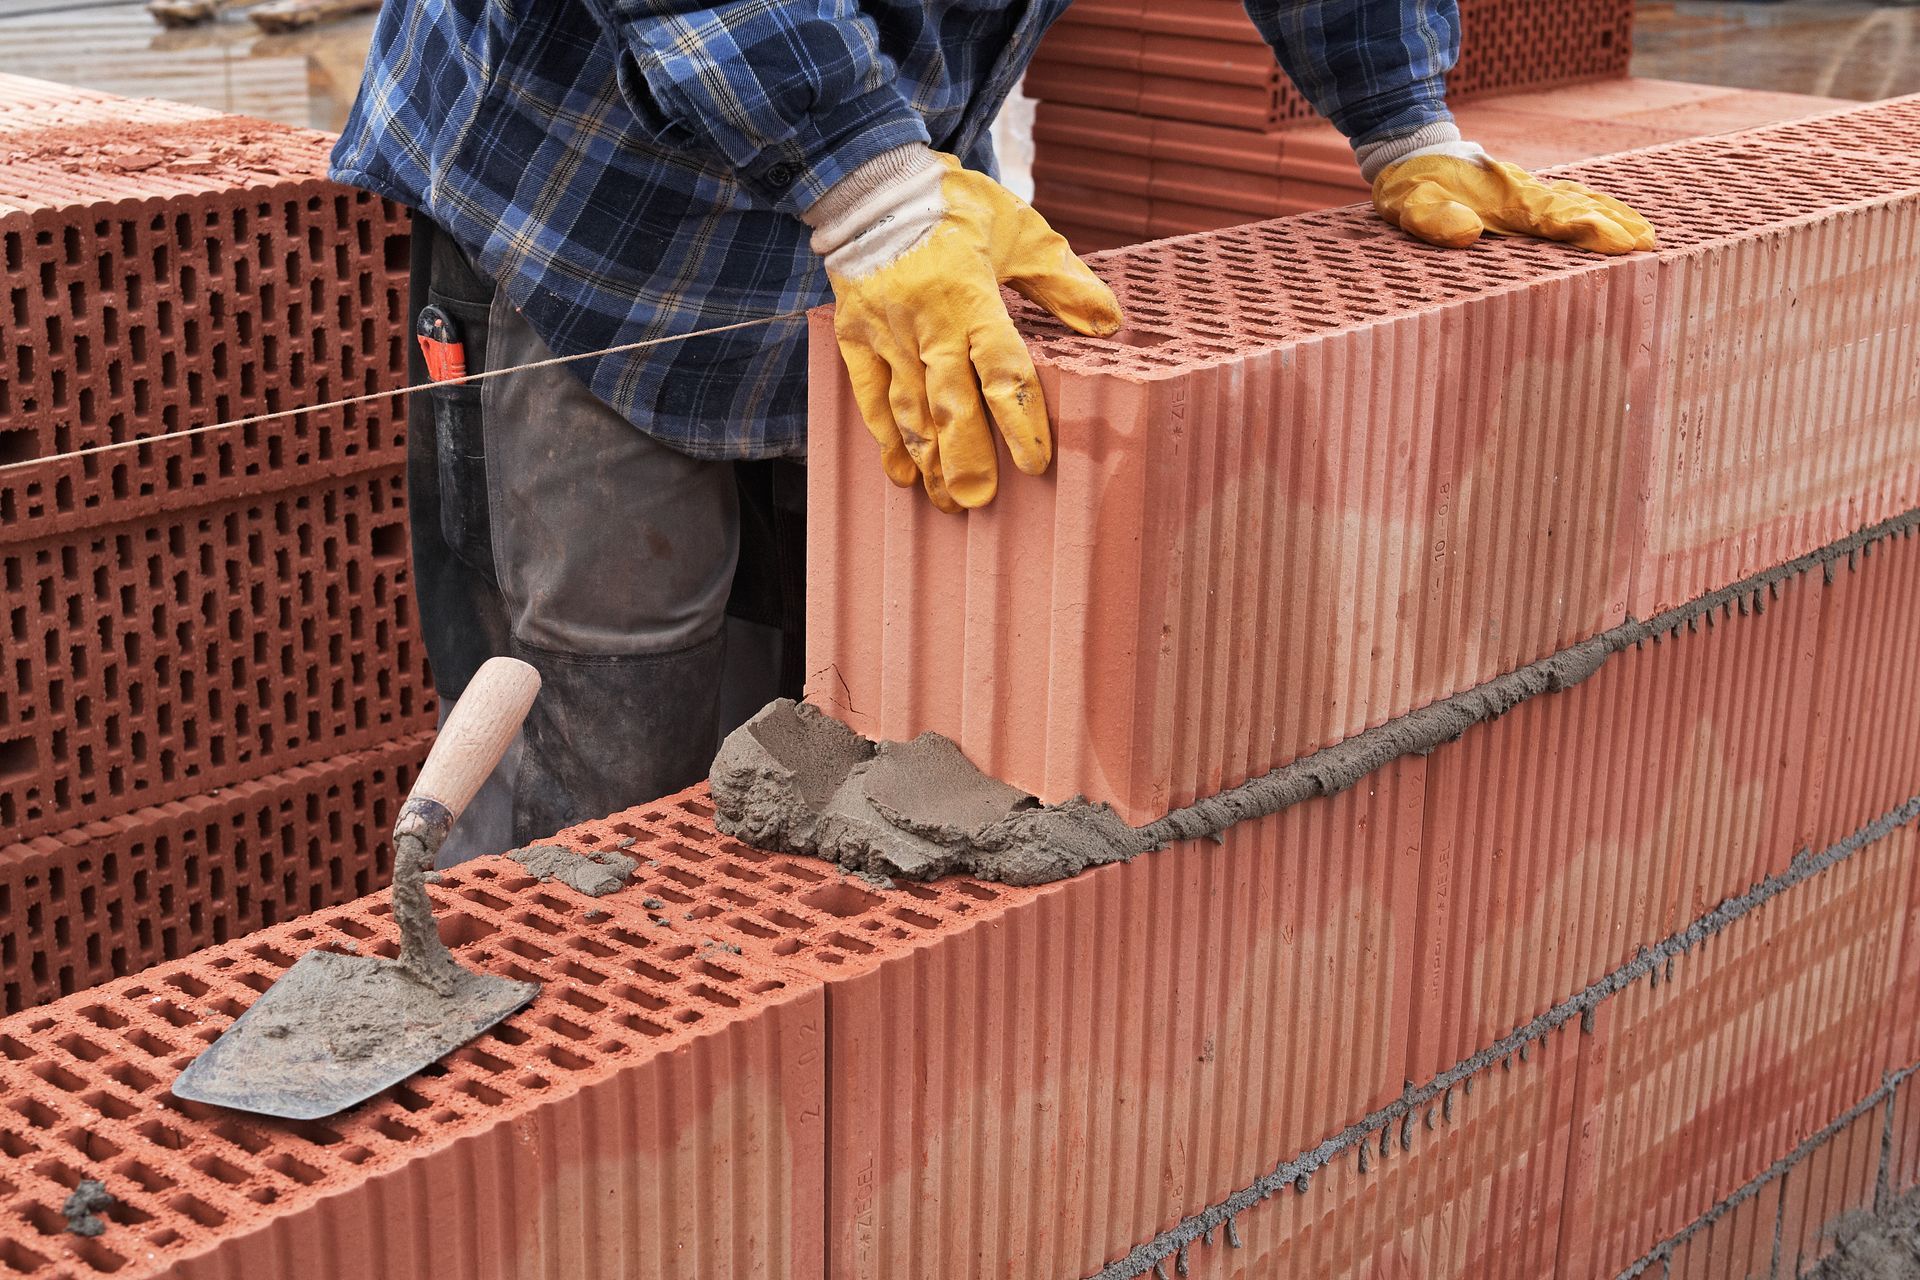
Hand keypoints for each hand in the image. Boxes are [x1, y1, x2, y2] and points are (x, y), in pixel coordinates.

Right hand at [808, 148, 1123, 511]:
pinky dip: (885, 438)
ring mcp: (887, 333)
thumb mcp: (1019, 231)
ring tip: (947, 502)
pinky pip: (869, 395)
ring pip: (908, 408)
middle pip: (950, 402)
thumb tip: (1109, 323)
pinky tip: (903, 474)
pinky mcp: (855, 336)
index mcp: (972, 298)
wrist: (871, 181)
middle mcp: (927, 323)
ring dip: (929, 459)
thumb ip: (1062, 281)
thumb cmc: (956, 207)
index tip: (1033, 464)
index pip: (1000, 369)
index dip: (1018, 420)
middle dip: (965, 457)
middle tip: (980, 501)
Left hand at [1371, 140, 1654, 255]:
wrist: (1412, 152)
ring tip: (1646, 236)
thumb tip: (1469, 232)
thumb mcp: (1411, 204)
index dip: (1587, 229)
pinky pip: (1568, 198)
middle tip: (1648, 246)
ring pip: (1578, 200)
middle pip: (1577, 207)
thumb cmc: (1411, 186)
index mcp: (1502, 199)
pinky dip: (1595, 206)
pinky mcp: (1524, 194)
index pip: (1552, 216)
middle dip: (1613, 225)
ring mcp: (1526, 191)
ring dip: (1612, 216)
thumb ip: (1434, 219)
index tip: (1618, 242)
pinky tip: (1613, 218)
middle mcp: (1522, 193)